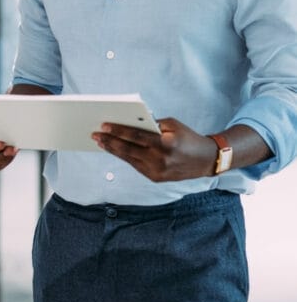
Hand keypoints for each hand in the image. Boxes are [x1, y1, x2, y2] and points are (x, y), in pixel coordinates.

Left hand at [92, 117, 217, 181]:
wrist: (206, 161)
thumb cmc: (187, 137)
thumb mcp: (172, 125)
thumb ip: (151, 124)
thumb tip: (128, 122)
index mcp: (165, 144)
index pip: (136, 136)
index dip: (118, 131)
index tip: (103, 126)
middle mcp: (160, 160)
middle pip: (128, 149)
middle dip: (110, 141)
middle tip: (95, 135)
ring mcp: (157, 172)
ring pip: (129, 159)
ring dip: (113, 150)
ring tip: (101, 142)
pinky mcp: (155, 178)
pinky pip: (135, 165)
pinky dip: (124, 157)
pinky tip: (114, 150)